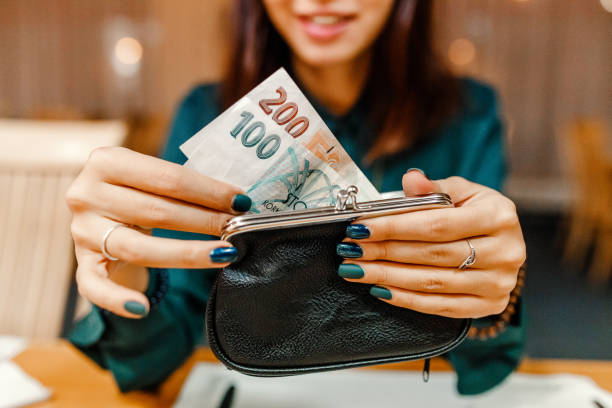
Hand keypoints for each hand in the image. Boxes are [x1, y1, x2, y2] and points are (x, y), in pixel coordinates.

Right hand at [66, 147, 250, 317]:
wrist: (102, 216)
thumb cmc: (139, 193)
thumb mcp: (152, 179)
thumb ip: (182, 185)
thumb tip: (235, 201)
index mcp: (106, 161)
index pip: (167, 177)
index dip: (208, 191)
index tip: (240, 201)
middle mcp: (86, 194)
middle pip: (156, 211)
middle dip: (204, 220)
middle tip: (237, 227)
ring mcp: (81, 231)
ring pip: (138, 248)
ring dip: (186, 253)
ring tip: (223, 254)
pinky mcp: (81, 263)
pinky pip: (95, 287)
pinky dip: (117, 300)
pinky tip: (142, 309)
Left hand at [337, 170, 525, 318]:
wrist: (504, 243)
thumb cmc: (477, 211)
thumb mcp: (461, 191)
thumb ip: (433, 188)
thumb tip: (410, 180)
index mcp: (499, 217)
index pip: (437, 224)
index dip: (395, 227)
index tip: (360, 227)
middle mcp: (505, 252)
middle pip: (432, 255)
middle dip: (384, 252)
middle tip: (350, 249)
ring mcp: (500, 284)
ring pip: (432, 283)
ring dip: (387, 277)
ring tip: (355, 269)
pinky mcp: (489, 306)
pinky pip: (440, 307)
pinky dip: (406, 299)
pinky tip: (380, 289)